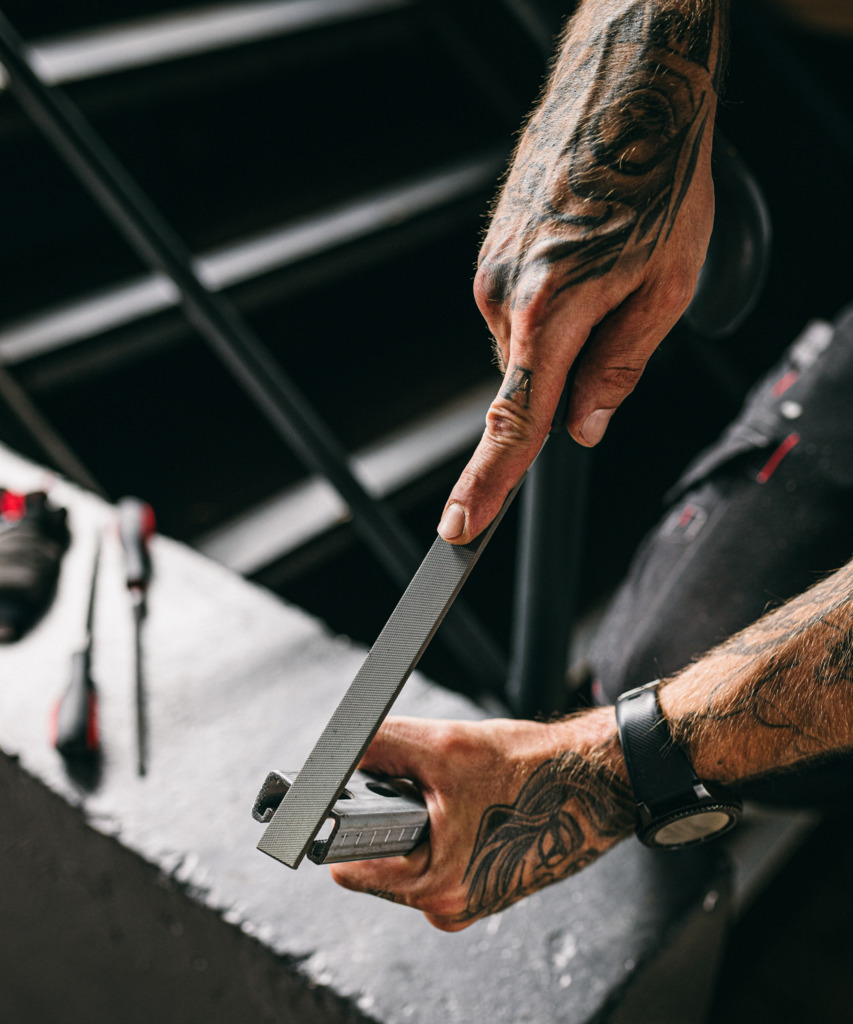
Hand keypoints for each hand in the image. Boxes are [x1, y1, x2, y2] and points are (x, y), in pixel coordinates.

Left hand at [329, 709, 633, 930]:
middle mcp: (449, 907)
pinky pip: (440, 858)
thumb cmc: (535, 772)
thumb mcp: (444, 746)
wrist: (596, 783)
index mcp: (435, 888)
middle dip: (390, 818)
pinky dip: (445, 828)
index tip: (341, 800)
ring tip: (458, 794)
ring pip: (409, 857)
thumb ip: (377, 746)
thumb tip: (333, 750)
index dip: (340, 825)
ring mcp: (468, 901)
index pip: (347, 867)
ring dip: (420, 822)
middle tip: (427, 787)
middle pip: (378, 860)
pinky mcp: (484, 888)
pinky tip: (474, 805)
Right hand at [437, 0, 722, 543]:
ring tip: (611, 262)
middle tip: (627, 309)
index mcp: (550, 308)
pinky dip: (552, 303)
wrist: (630, 83)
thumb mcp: (667, 288)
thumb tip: (583, 429)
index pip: (516, 421)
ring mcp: (487, 269)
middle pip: (532, 383)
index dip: (489, 485)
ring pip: (527, 345)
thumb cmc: (660, 178)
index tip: (461, 531)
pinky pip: (517, 310)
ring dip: (568, 330)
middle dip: (575, 374)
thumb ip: (619, 371)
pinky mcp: (487, 252)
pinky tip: (587, 250)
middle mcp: (502, 293)